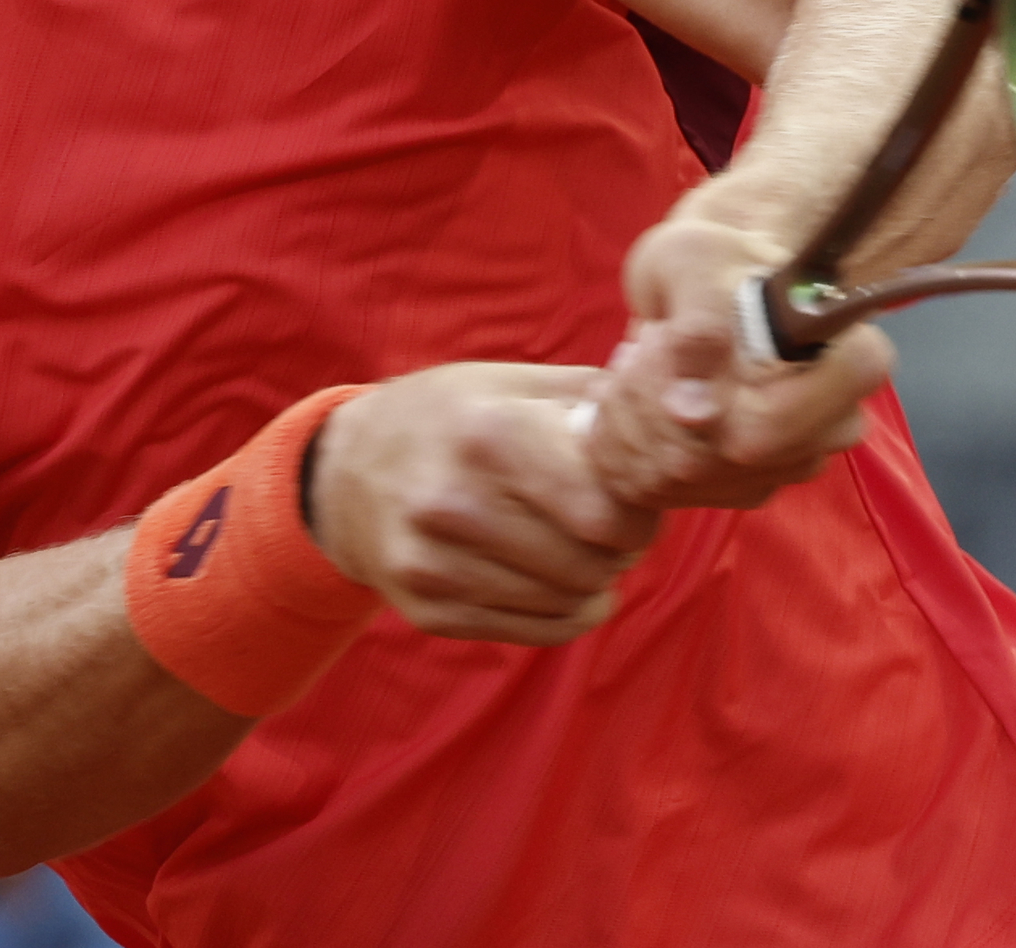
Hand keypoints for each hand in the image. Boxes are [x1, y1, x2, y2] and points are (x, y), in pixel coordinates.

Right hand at [309, 363, 660, 644]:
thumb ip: (591, 398)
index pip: (603, 511)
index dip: (639, 514)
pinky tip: (561, 583)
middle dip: (621, 550)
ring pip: (568, 602)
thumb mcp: (509, 383)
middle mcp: (454, 504)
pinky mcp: (428, 611)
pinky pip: (536, 632)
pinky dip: (567, 613)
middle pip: (590, 563)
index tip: (637, 502)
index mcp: (487, 435)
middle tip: (617, 530)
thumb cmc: (447, 417)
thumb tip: (670, 415)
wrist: (345, 474)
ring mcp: (435, 565)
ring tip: (587, 551)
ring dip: (596, 582)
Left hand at [585, 219, 893, 509]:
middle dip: (657, 411)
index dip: (716, 408)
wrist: (707, 283)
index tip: (667, 356)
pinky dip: (630, 449)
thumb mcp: (697, 262)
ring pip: (693, 479)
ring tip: (626, 367)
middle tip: (631, 351)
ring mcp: (791, 462)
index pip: (778, 423)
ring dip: (635, 426)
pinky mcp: (747, 485)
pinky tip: (625, 401)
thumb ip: (700, 327)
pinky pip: (674, 493)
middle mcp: (833, 424)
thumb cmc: (713, 260)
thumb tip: (693, 413)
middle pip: (730, 457)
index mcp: (849, 362)